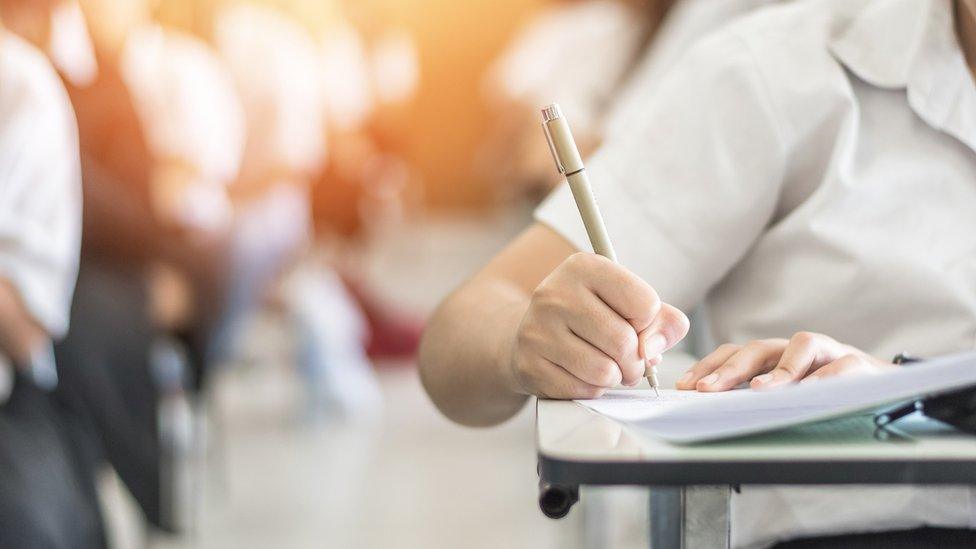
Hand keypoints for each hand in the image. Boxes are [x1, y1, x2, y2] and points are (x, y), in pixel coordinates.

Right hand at [509, 253, 689, 398]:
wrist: (533, 332)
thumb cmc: (591, 316)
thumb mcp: (627, 303)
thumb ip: (662, 320)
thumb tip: (652, 351)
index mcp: (584, 266)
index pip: (645, 303)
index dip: (648, 323)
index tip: (633, 323)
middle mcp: (556, 293)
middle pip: (624, 342)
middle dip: (636, 361)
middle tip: (629, 361)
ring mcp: (538, 330)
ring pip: (605, 371)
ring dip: (615, 377)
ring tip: (607, 367)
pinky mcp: (529, 365)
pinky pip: (583, 390)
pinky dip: (593, 389)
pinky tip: (582, 374)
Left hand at [677, 332, 894, 391]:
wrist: (888, 389)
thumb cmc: (829, 394)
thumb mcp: (790, 395)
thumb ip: (759, 398)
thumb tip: (714, 411)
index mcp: (776, 356)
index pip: (735, 353)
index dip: (709, 365)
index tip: (685, 386)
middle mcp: (797, 349)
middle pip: (759, 348)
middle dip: (729, 368)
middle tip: (707, 390)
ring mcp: (829, 351)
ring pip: (801, 345)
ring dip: (778, 369)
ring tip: (758, 391)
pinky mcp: (860, 363)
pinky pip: (841, 366)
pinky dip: (825, 378)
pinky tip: (809, 392)